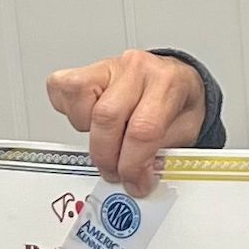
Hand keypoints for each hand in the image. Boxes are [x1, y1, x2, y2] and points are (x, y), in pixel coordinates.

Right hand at [45, 51, 205, 196]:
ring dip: (88, 131)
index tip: (136, 183)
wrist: (177, 81)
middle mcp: (137, 69)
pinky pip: (64, 89)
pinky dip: (71, 112)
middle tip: (116, 173)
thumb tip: (138, 179)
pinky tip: (90, 121)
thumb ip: (160, 156)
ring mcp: (110, 65)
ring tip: (106, 141)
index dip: (134, 165)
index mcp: (168, 84)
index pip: (142, 129)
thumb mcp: (184, 134)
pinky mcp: (86, 68)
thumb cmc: (178, 105)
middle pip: (106, 117)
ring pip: (79, 98)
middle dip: (108, 157)